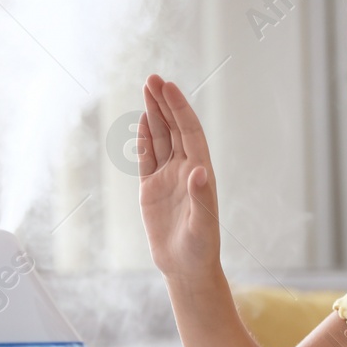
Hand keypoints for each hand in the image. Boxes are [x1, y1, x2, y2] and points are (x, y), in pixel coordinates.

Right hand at [136, 74, 221, 282]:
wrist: (186, 268)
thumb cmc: (200, 250)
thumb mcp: (202, 225)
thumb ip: (201, 198)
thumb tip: (199, 171)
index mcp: (200, 173)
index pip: (190, 133)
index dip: (180, 109)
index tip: (168, 88)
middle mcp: (186, 170)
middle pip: (175, 129)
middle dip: (164, 103)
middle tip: (152, 78)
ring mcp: (168, 178)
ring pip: (161, 138)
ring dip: (155, 114)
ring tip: (147, 88)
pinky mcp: (152, 189)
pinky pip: (148, 158)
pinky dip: (145, 138)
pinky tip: (143, 120)